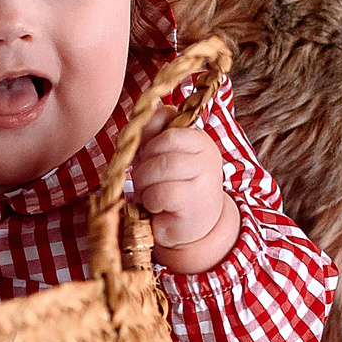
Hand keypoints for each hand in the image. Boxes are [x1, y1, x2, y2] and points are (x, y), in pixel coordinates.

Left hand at [128, 118, 239, 273]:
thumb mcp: (159, 157)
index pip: (167, 116)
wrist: (190, 227)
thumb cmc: (170, 189)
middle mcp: (206, 152)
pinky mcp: (195, 200)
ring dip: (145, 183)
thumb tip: (136, 114)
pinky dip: (151, 200)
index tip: (144, 154)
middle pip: (164, 142)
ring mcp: (205, 176)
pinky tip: (156, 206)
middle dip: (144, 162)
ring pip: (163, 166)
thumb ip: (150, 134)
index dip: (147, 135)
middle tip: (144, 178)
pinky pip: (162, 192)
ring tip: (148, 193)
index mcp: (196, 137)